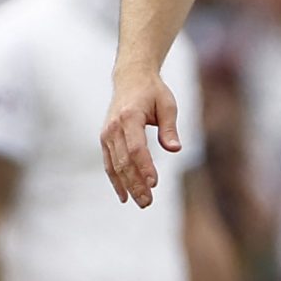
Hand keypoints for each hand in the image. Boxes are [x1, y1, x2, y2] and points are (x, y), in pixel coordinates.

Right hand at [101, 70, 180, 207]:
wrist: (130, 78)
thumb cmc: (153, 92)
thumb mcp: (167, 104)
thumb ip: (169, 127)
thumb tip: (175, 149)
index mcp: (129, 116)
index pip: (136, 147)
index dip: (145, 167)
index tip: (154, 184)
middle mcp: (114, 127)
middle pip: (124, 161)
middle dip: (136, 184)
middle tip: (148, 202)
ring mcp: (107, 134)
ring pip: (115, 166)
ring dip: (128, 186)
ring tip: (142, 202)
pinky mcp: (105, 139)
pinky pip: (109, 164)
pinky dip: (116, 181)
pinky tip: (124, 196)